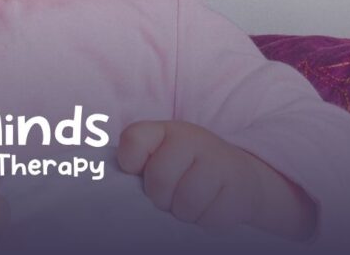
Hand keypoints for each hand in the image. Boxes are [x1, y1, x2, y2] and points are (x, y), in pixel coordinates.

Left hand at [117, 120, 315, 239]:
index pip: (133, 139)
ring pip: (185, 204)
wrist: (237, 176)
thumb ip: (135, 159)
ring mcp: (218, 162)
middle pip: (159, 179)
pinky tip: (209, 206)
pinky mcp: (238, 189)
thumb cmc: (184, 167)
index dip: (129, 161)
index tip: (136, 171)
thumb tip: (112, 182)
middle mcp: (192, 139)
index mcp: (165, 130)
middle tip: (168, 195)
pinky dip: (205, 219)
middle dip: (160, 197)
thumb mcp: (159, 154)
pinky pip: (209, 218)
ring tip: (188, 202)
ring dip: (183, 211)